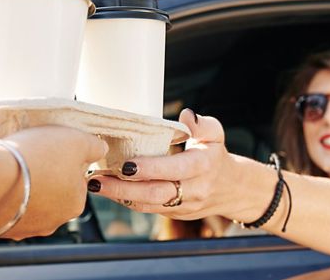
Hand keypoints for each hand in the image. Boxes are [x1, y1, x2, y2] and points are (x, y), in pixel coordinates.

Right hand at [0, 126, 107, 239]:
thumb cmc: (35, 158)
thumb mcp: (77, 141)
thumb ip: (95, 146)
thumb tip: (101, 149)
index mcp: (75, 203)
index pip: (77, 179)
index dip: (65, 160)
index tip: (51, 150)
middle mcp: (52, 222)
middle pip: (53, 192)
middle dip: (44, 175)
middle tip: (30, 157)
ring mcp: (23, 228)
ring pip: (27, 202)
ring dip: (22, 186)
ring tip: (10, 168)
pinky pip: (2, 208)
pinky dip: (1, 195)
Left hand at [88, 109, 246, 220]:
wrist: (233, 190)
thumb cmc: (217, 157)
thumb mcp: (216, 135)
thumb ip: (203, 124)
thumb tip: (187, 115)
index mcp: (203, 166)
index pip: (175, 169)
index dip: (150, 169)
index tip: (127, 165)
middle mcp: (193, 189)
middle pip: (155, 193)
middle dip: (123, 189)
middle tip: (97, 180)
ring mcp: (184, 205)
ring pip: (148, 205)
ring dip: (120, 197)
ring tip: (96, 185)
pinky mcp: (175, 214)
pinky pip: (149, 209)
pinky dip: (128, 201)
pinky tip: (110, 190)